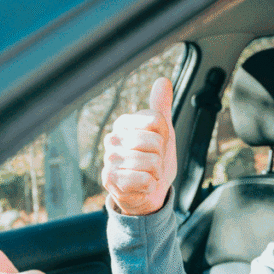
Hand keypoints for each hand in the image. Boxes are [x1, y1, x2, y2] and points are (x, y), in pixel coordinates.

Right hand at [102, 77, 177, 215]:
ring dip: (156, 173)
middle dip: (161, 157)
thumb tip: (162, 80)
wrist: (149, 192)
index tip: (158, 145)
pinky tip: (141, 186)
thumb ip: (161, 107)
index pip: (157, 121)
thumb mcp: (162, 132)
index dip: (165, 137)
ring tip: (147, 174)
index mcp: (124, 123)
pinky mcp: (109, 180)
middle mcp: (112, 138)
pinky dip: (150, 185)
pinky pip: (144, 179)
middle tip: (152, 163)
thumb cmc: (154, 160)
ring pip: (151, 162)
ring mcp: (109, 159)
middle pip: (155, 142)